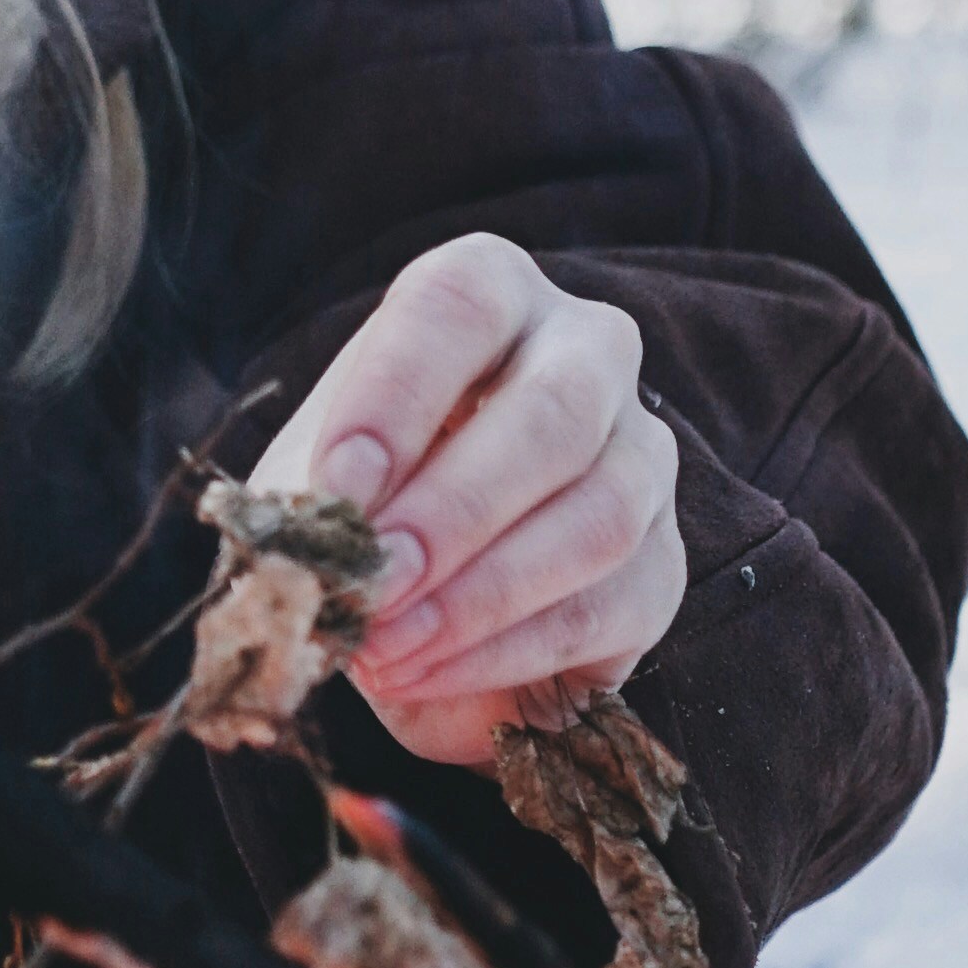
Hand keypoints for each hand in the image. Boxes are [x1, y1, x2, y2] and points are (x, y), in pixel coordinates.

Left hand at [242, 232, 682, 770]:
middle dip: (454, 510)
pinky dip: (503, 651)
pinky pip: (606, 607)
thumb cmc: (363, 501)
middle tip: (374, 581)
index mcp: (491, 295)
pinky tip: (424, 671)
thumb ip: (306, 507)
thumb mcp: (312, 484)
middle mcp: (587, 354)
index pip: (461, 305)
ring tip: (385, 646)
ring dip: (480, 595)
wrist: (419, 599)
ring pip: (598, 518)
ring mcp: (641, 458)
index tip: (339, 487)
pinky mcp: (660, 566)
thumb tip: (317, 555)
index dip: (397, 395)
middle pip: (556, 414)